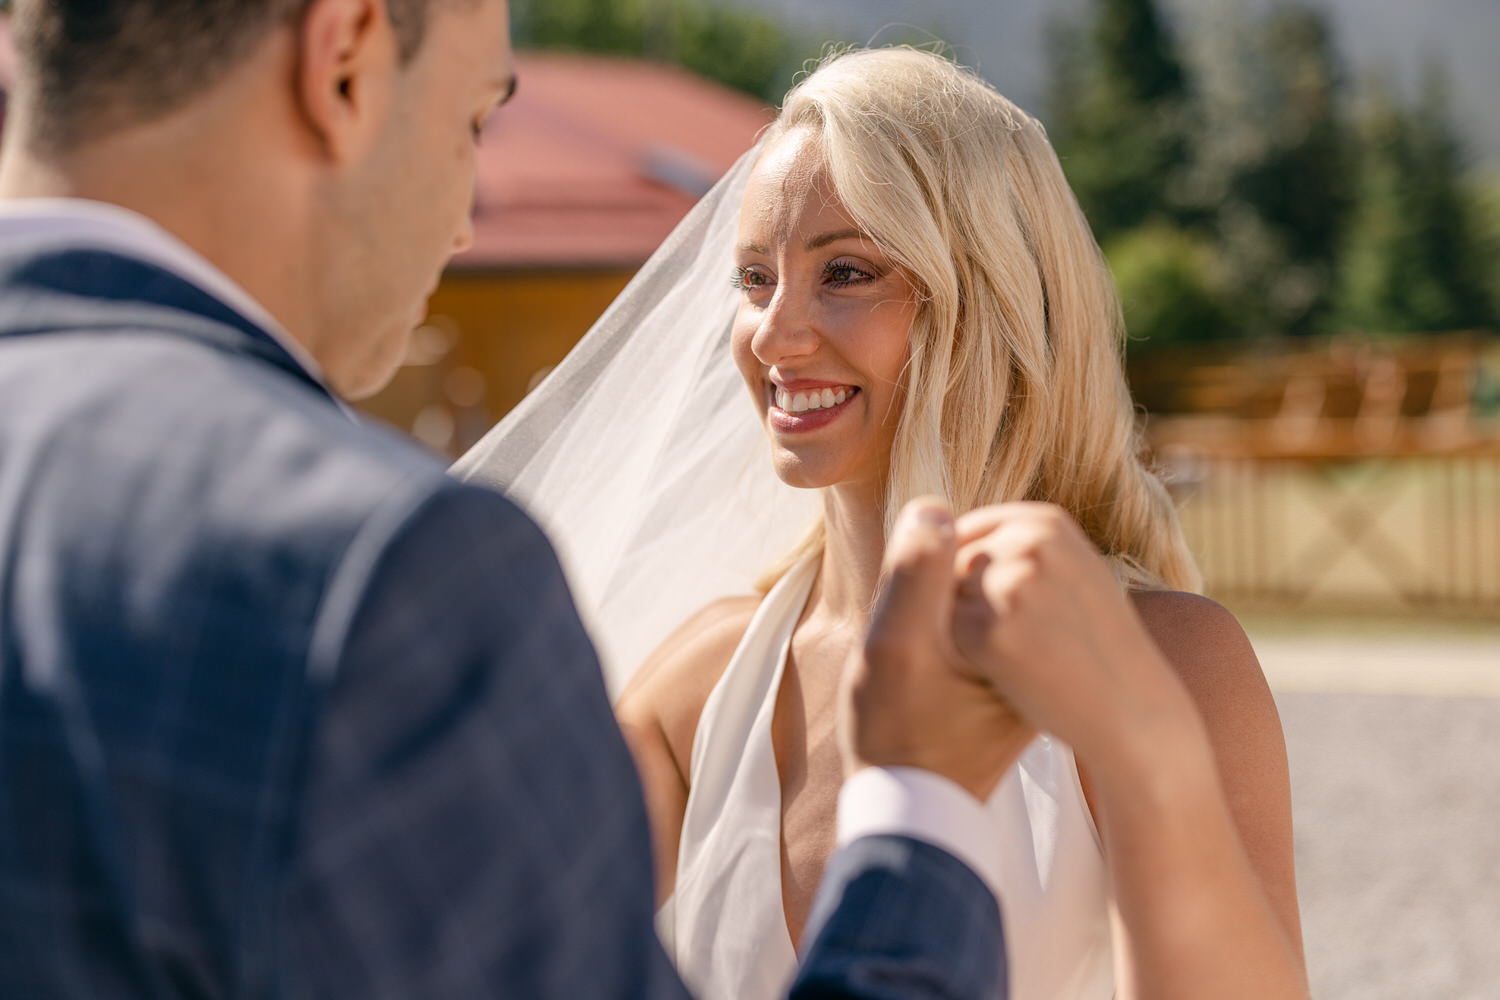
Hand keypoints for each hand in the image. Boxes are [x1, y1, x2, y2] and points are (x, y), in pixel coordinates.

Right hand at [840, 497, 1035, 800]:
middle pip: (980, 574)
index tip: (912, 642)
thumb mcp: (895, 646)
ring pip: (981, 600)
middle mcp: (1046, 642)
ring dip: (940, 619)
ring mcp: (1036, 661)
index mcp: (1024, 628)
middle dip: (934, 601)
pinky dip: (954, 640)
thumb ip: (915, 573)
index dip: (919, 585)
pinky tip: (937, 678)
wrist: (914, 808)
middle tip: (919, 661)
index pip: (968, 554)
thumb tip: (937, 506)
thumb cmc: (898, 730)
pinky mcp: (1021, 677)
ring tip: (927, 673)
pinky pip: (986, 630)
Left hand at [949, 502, 1182, 760]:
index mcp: (1045, 522)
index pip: (964, 532)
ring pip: (945, 600)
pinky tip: (1011, 673)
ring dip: (965, 628)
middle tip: (1020, 639)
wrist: (1132, 709)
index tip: (995, 610)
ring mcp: (1008, 583)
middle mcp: (1026, 542)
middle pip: (950, 566)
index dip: (965, 577)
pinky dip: (967, 658)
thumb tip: (955, 529)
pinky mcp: (989, 628)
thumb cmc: (1098, 647)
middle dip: (965, 603)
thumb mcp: (1074, 571)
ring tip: (1021, 653)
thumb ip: (1024, 545)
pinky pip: (947, 635)